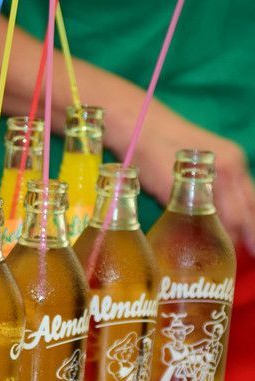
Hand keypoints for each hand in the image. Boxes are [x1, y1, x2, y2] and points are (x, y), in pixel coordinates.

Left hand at [118, 100, 254, 253]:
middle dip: (251, 232)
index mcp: (227, 170)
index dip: (243, 238)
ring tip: (246, 246)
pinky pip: (237, 191)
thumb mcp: (164, 188)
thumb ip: (186, 212)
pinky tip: (231, 224)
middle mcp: (235, 164)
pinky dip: (237, 208)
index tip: (245, 257)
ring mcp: (230, 160)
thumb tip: (202, 239)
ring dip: (246, 221)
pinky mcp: (221, 159)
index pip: (241, 216)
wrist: (137, 123)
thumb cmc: (147, 153)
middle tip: (250, 257)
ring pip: (246, 199)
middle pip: (250, 207)